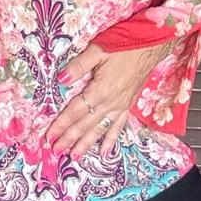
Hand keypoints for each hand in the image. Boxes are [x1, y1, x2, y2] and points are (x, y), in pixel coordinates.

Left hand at [42, 39, 174, 159]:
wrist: (150, 45)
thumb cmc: (124, 44)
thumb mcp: (97, 50)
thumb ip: (78, 66)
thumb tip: (60, 80)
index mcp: (100, 90)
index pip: (75, 111)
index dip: (61, 124)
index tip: (49, 136)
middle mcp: (110, 103)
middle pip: (85, 124)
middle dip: (69, 139)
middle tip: (55, 150)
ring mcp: (120, 105)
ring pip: (99, 129)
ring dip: (85, 144)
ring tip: (73, 156)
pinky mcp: (128, 105)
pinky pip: (118, 126)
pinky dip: (110, 140)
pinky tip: (104, 152)